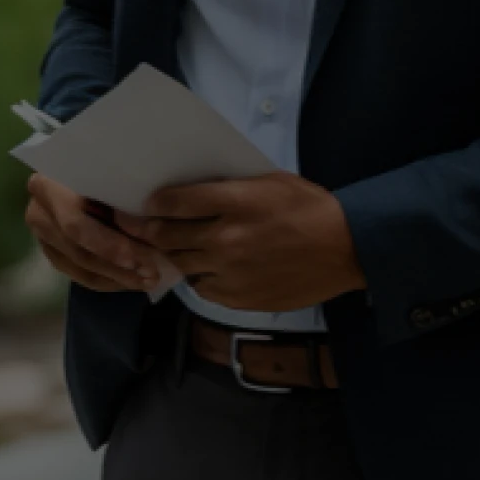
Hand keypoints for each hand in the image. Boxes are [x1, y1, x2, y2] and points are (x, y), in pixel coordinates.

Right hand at [25, 174, 169, 295]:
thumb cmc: (106, 161)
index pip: (76, 225)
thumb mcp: (112, 169)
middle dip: (119, 267)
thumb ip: (122, 193)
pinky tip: (133, 280)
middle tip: (153, 276)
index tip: (140, 259)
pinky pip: (81, 275)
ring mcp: (43, 236)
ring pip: (81, 267)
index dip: (108, 246)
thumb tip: (152, 227)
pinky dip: (109, 280)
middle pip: (79, 250)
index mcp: (48, 185)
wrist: (82, 161)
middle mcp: (38, 212)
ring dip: (118, 278)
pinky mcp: (53, 253)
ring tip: (149, 282)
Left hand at [121, 176, 365, 314]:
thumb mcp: (269, 181)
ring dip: (170, 254)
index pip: (175, 202)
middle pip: (167, 236)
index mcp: (235, 202)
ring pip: (181, 264)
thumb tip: (192, 190)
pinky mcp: (238, 297)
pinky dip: (197, 277)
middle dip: (146, 230)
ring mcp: (230, 271)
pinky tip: (202, 268)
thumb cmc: (309, 207)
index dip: (153, 202)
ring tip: (165, 247)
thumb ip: (229, 187)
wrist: (345, 249)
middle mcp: (226, 238)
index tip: (146, 202)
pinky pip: (202, 288)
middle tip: (134, 226)